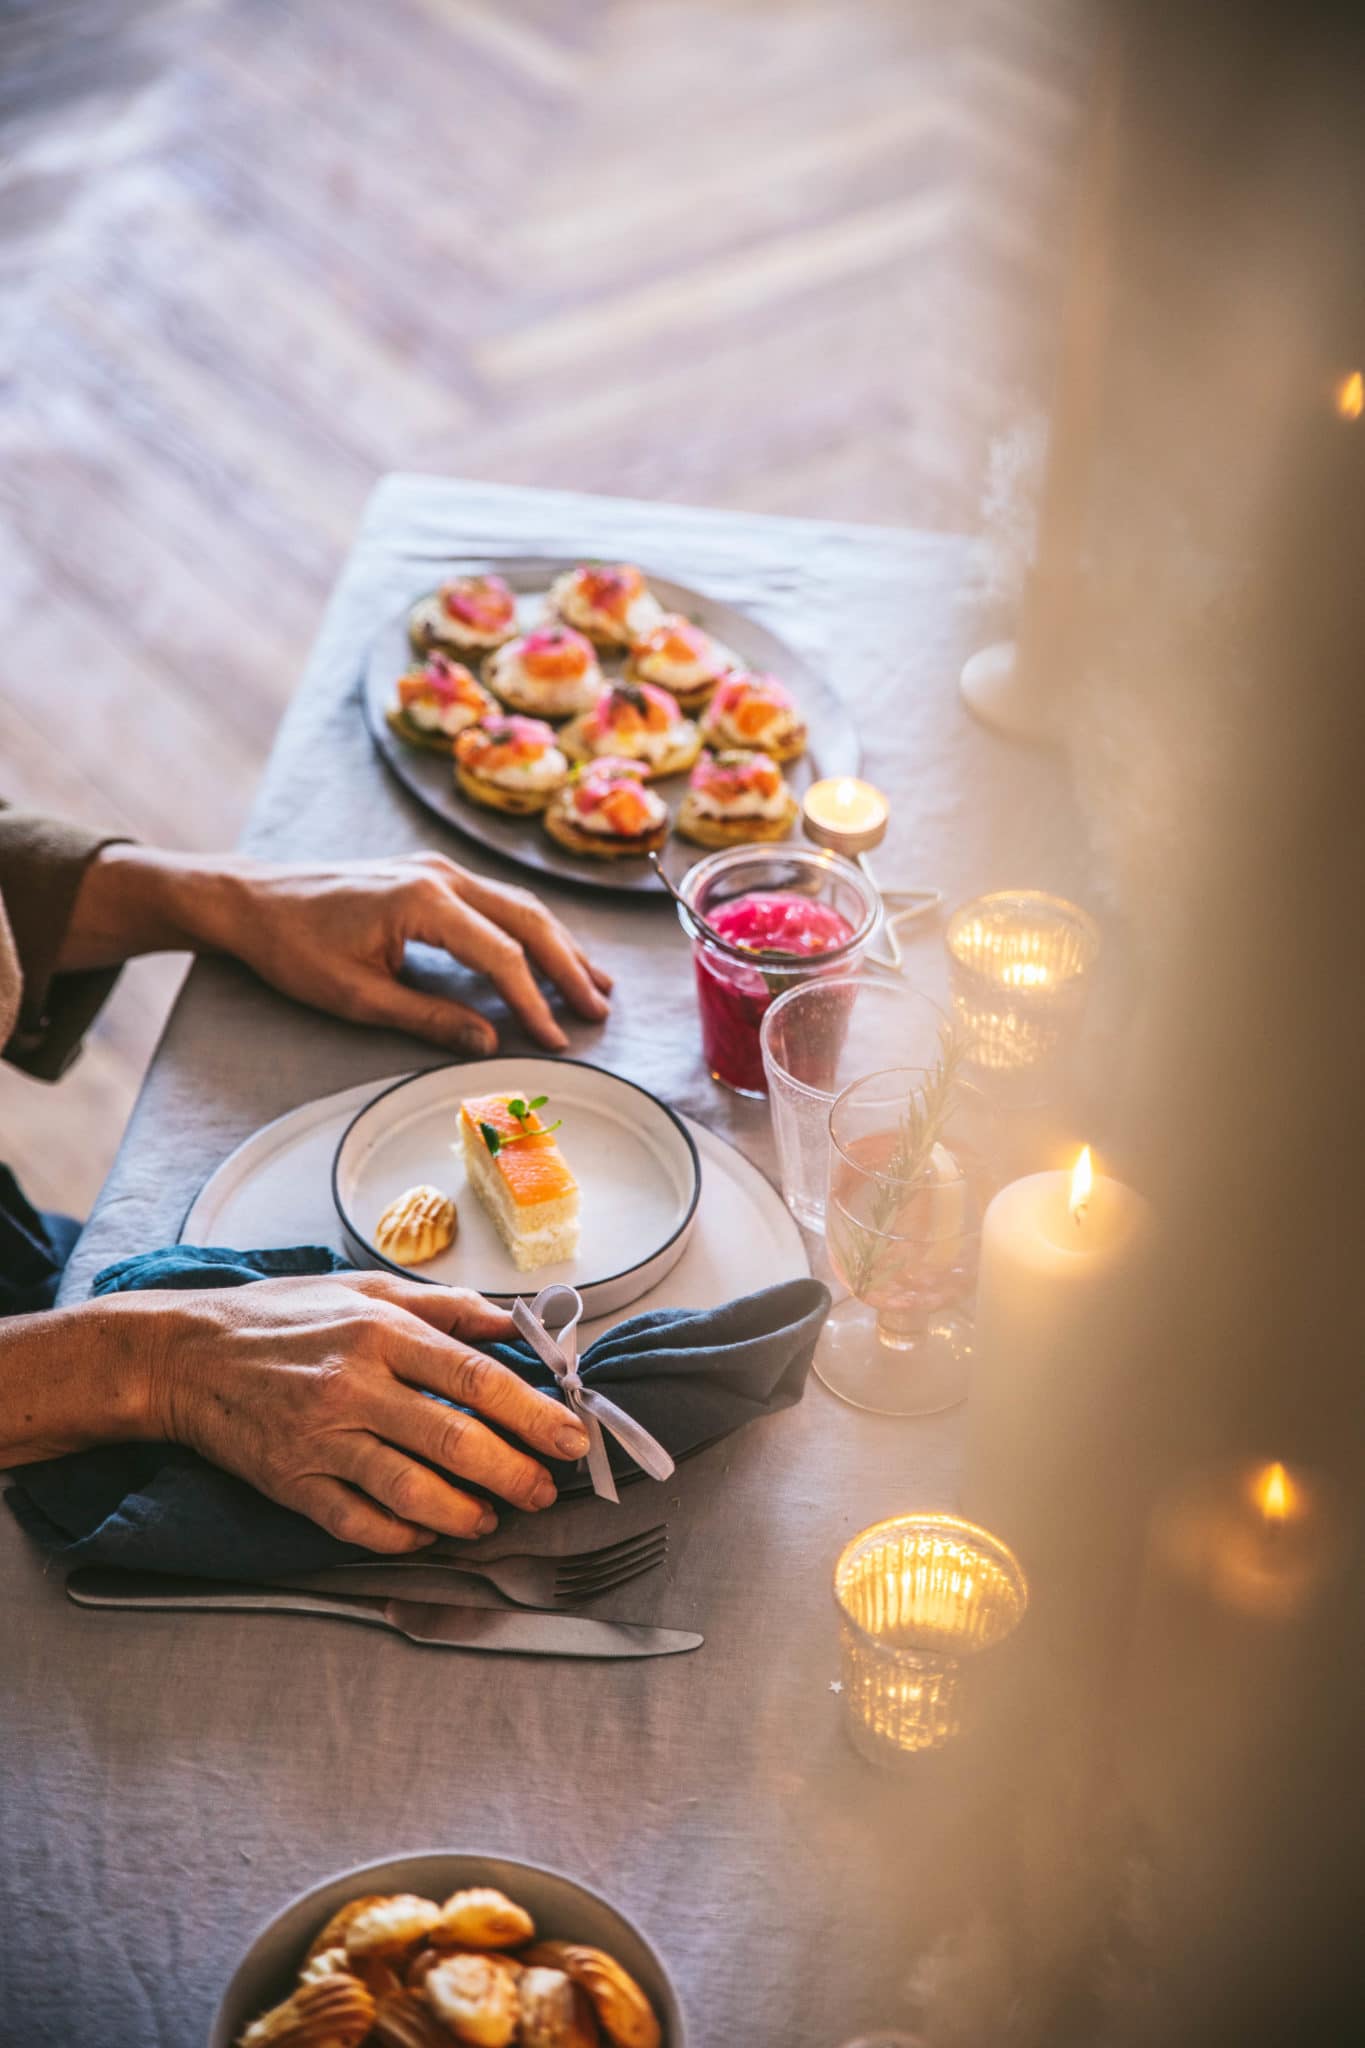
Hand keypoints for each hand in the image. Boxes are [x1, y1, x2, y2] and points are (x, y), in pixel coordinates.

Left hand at [62, 846, 611, 1051]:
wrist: (250, 899)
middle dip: (568, 967)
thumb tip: (489, 1043)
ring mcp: (437, 869)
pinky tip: (549, 954)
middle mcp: (440, 875)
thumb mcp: (357, 996)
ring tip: (595, 983)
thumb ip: (428, 1018)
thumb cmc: (293, 948)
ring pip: (518, 906)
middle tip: (600, 1009)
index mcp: (423, 900)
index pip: (501, 955)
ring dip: (559, 945)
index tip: (557, 1039)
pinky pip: (497, 902)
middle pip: (527, 920)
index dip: (534, 1001)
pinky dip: (530, 931)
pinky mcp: (430, 875)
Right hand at [144, 1271, 590, 1550]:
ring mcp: (320, 1441)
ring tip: (493, 1517)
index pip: (474, 1376)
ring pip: (410, 1492)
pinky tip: (429, 1534)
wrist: (185, 1356)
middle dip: (513, 1473)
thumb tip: (518, 1322)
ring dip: (464, 1513)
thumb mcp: (366, 1289)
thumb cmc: (284, 1318)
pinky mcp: (292, 1484)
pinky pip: (358, 1524)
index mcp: (379, 1332)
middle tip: (545, 1490)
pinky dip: (402, 1536)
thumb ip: (446, 1307)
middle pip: (453, 1439)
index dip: (532, 1411)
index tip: (572, 1437)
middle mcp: (353, 1386)